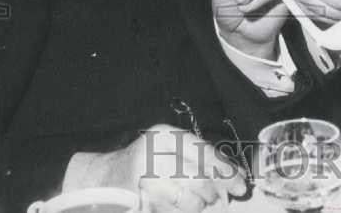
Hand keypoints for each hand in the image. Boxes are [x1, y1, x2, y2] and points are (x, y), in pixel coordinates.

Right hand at [71, 125, 245, 211]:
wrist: (100, 178)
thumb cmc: (142, 165)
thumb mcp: (170, 153)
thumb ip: (199, 163)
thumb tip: (232, 182)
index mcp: (165, 136)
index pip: (204, 153)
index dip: (226, 171)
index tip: (240, 184)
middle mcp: (153, 153)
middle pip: (198, 179)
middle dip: (212, 193)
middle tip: (217, 199)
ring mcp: (142, 180)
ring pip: (187, 200)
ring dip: (197, 206)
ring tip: (196, 204)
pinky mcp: (137, 202)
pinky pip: (171, 212)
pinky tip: (180, 209)